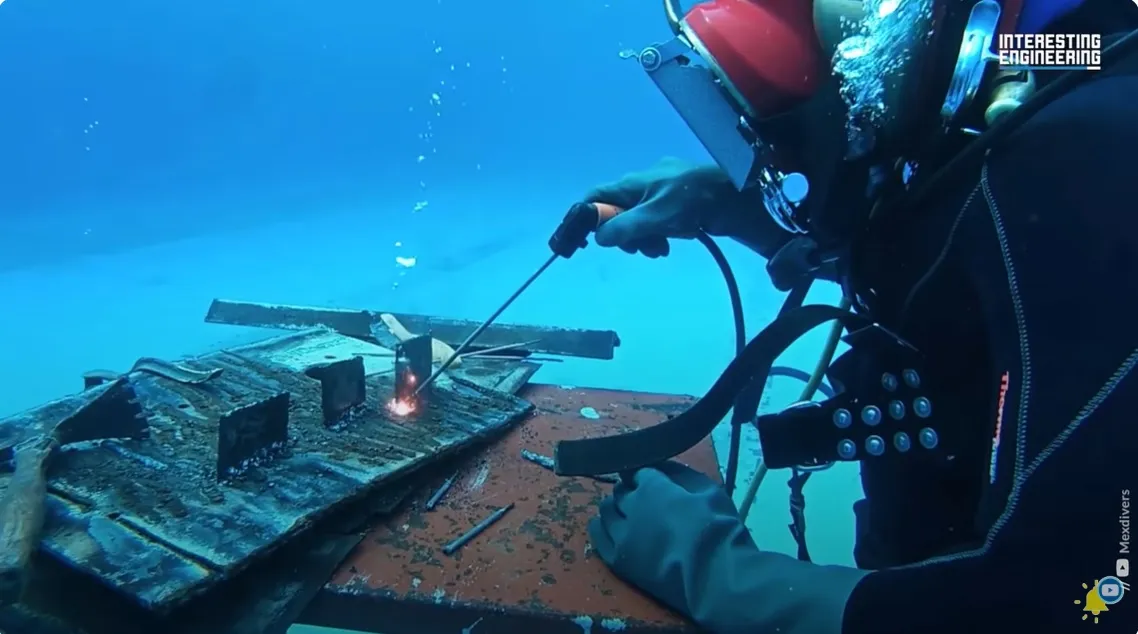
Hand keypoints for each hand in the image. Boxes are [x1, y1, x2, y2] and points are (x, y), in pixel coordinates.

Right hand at [583, 159, 744, 257]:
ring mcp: (660, 192)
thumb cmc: (692, 201)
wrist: (736, 195)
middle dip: (625, 235)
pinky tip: (673, 241)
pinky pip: (657, 220)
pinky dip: (660, 233)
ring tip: (661, 248)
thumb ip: (624, 227)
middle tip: (640, 249)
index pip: (595, 196)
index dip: (587, 218)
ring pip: (638, 220)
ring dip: (645, 238)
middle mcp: (642, 185)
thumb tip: (599, 238)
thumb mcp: (654, 216)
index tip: (590, 241)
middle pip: (616, 213)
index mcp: (631, 183)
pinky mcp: (676, 202)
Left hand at [589, 461, 756, 628]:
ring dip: (615, 508)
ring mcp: (622, 533)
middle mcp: (631, 505)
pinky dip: (601, 527)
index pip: (638, 472)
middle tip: (642, 499)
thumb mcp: (708, 490)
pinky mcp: (618, 559)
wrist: (714, 574)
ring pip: (606, 511)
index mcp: (652, 486)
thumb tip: (663, 465)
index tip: (649, 480)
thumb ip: (682, 474)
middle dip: (629, 491)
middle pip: (620, 491)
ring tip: (626, 514)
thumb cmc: (717, 528)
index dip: (644, 476)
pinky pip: (598, 536)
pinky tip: (608, 527)